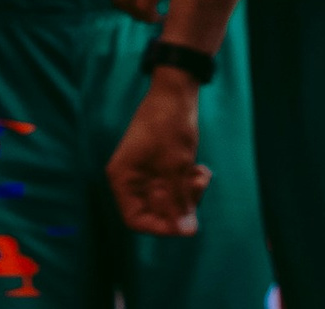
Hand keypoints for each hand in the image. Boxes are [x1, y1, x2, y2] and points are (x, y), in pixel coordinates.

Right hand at [107, 74, 209, 237]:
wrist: (175, 94)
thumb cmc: (168, 126)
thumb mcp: (176, 166)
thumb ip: (178, 201)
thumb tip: (185, 231)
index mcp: (123, 177)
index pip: (135, 219)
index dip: (159, 226)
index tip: (183, 222)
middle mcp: (132, 179)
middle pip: (156, 212)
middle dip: (181, 204)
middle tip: (196, 187)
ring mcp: (148, 175)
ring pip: (170, 202)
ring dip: (190, 193)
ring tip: (201, 174)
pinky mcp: (161, 170)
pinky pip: (176, 189)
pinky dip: (190, 183)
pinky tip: (201, 169)